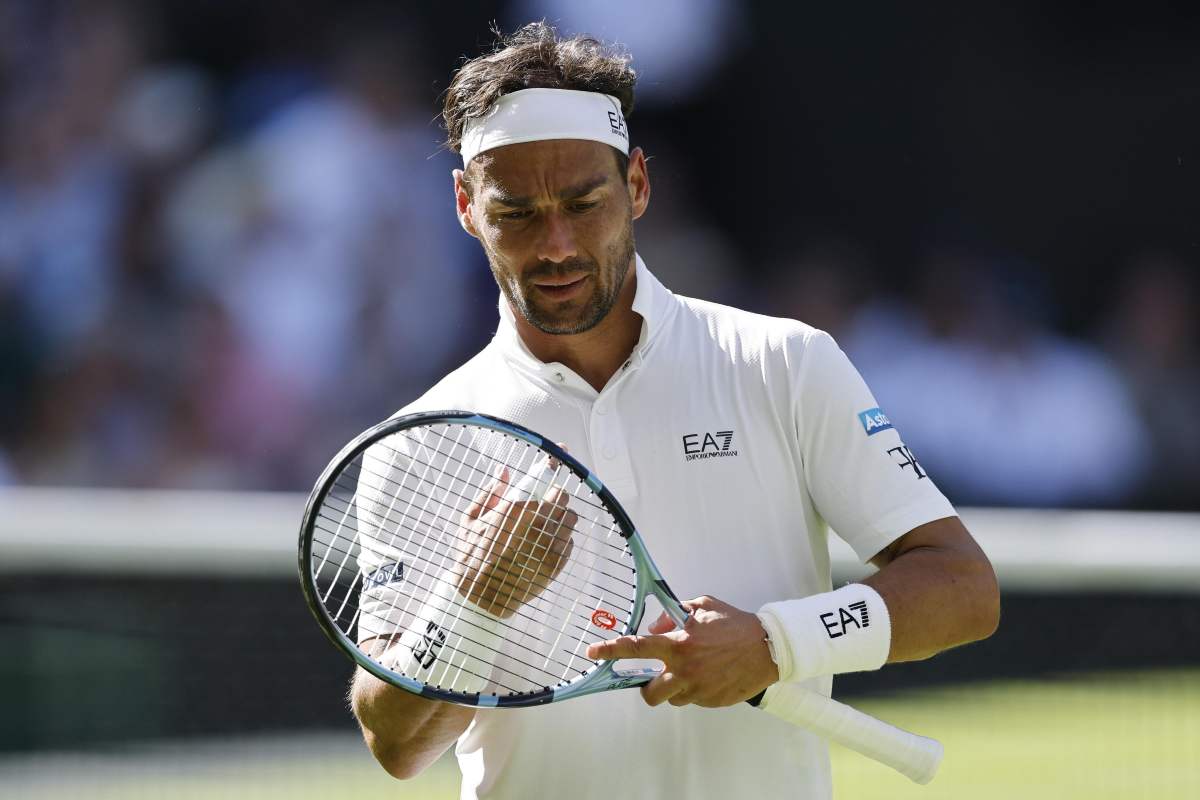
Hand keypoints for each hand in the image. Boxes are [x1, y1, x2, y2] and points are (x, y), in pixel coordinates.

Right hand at [453, 466, 575, 617]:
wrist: (480, 598)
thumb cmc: (470, 558)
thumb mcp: (469, 521)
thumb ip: (488, 494)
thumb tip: (504, 472)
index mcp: (515, 511)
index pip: (546, 479)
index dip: (555, 464)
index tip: (561, 454)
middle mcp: (535, 526)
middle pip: (562, 498)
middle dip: (557, 495)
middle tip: (548, 499)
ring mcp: (547, 546)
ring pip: (570, 520)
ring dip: (563, 517)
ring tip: (550, 522)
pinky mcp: (555, 565)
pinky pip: (570, 543)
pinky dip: (563, 539)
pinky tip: (548, 542)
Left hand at [585, 595, 778, 707]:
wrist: (768, 648)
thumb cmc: (734, 624)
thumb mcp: (702, 607)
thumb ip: (673, 615)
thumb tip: (653, 629)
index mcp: (679, 644)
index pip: (636, 648)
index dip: (610, 650)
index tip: (592, 652)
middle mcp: (685, 670)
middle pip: (649, 693)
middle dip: (646, 688)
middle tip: (655, 677)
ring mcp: (698, 689)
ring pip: (672, 699)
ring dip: (675, 688)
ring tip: (693, 672)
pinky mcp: (711, 701)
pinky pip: (693, 700)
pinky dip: (695, 690)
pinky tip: (710, 675)